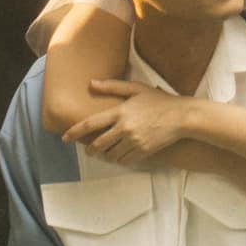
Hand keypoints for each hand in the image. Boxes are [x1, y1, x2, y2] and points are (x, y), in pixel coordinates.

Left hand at [62, 82, 182, 161]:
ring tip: (106, 151)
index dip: (74, 132)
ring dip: (105, 155)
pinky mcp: (143, 151)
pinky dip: (119, 159)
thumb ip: (112, 86)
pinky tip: (120, 154)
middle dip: (90, 149)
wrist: (181, 117)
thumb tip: (91, 84)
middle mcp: (124, 128)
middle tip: (90, 149)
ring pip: (110, 155)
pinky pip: (124, 161)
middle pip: (97, 145)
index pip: (90, 124)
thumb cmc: (158, 100)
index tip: (64, 138)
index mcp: (120, 112)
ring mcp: (134, 142)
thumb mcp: (136, 88)